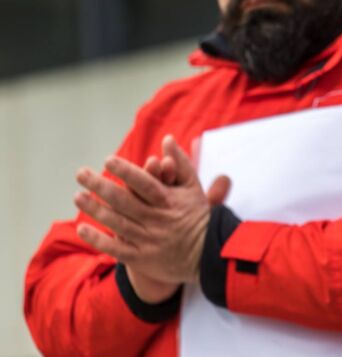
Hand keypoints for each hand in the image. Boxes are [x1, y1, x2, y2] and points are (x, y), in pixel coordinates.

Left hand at [74, 136, 228, 288]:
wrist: (206, 255)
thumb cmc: (196, 215)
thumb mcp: (193, 187)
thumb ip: (180, 162)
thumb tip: (167, 139)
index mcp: (170, 201)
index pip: (146, 184)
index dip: (127, 172)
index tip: (108, 160)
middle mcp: (157, 220)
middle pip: (125, 201)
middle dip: (100, 186)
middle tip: (81, 173)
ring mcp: (149, 240)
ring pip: (117, 223)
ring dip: (95, 209)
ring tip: (78, 196)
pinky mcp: (142, 258)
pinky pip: (116, 249)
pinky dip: (98, 240)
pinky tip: (82, 228)